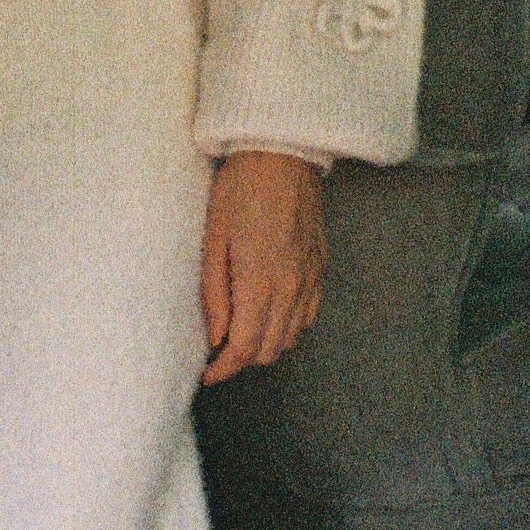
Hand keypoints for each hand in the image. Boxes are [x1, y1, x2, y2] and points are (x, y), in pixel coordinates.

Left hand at [200, 151, 324, 386]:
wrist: (281, 153)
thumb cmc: (239, 190)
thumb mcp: (213, 240)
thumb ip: (215, 295)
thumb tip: (216, 338)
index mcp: (261, 282)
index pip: (246, 347)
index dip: (225, 369)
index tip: (207, 375)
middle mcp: (292, 287)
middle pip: (270, 349)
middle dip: (242, 359)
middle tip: (218, 351)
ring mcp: (311, 278)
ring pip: (291, 336)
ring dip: (266, 344)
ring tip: (241, 333)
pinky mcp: (321, 267)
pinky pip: (308, 315)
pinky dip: (288, 326)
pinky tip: (270, 315)